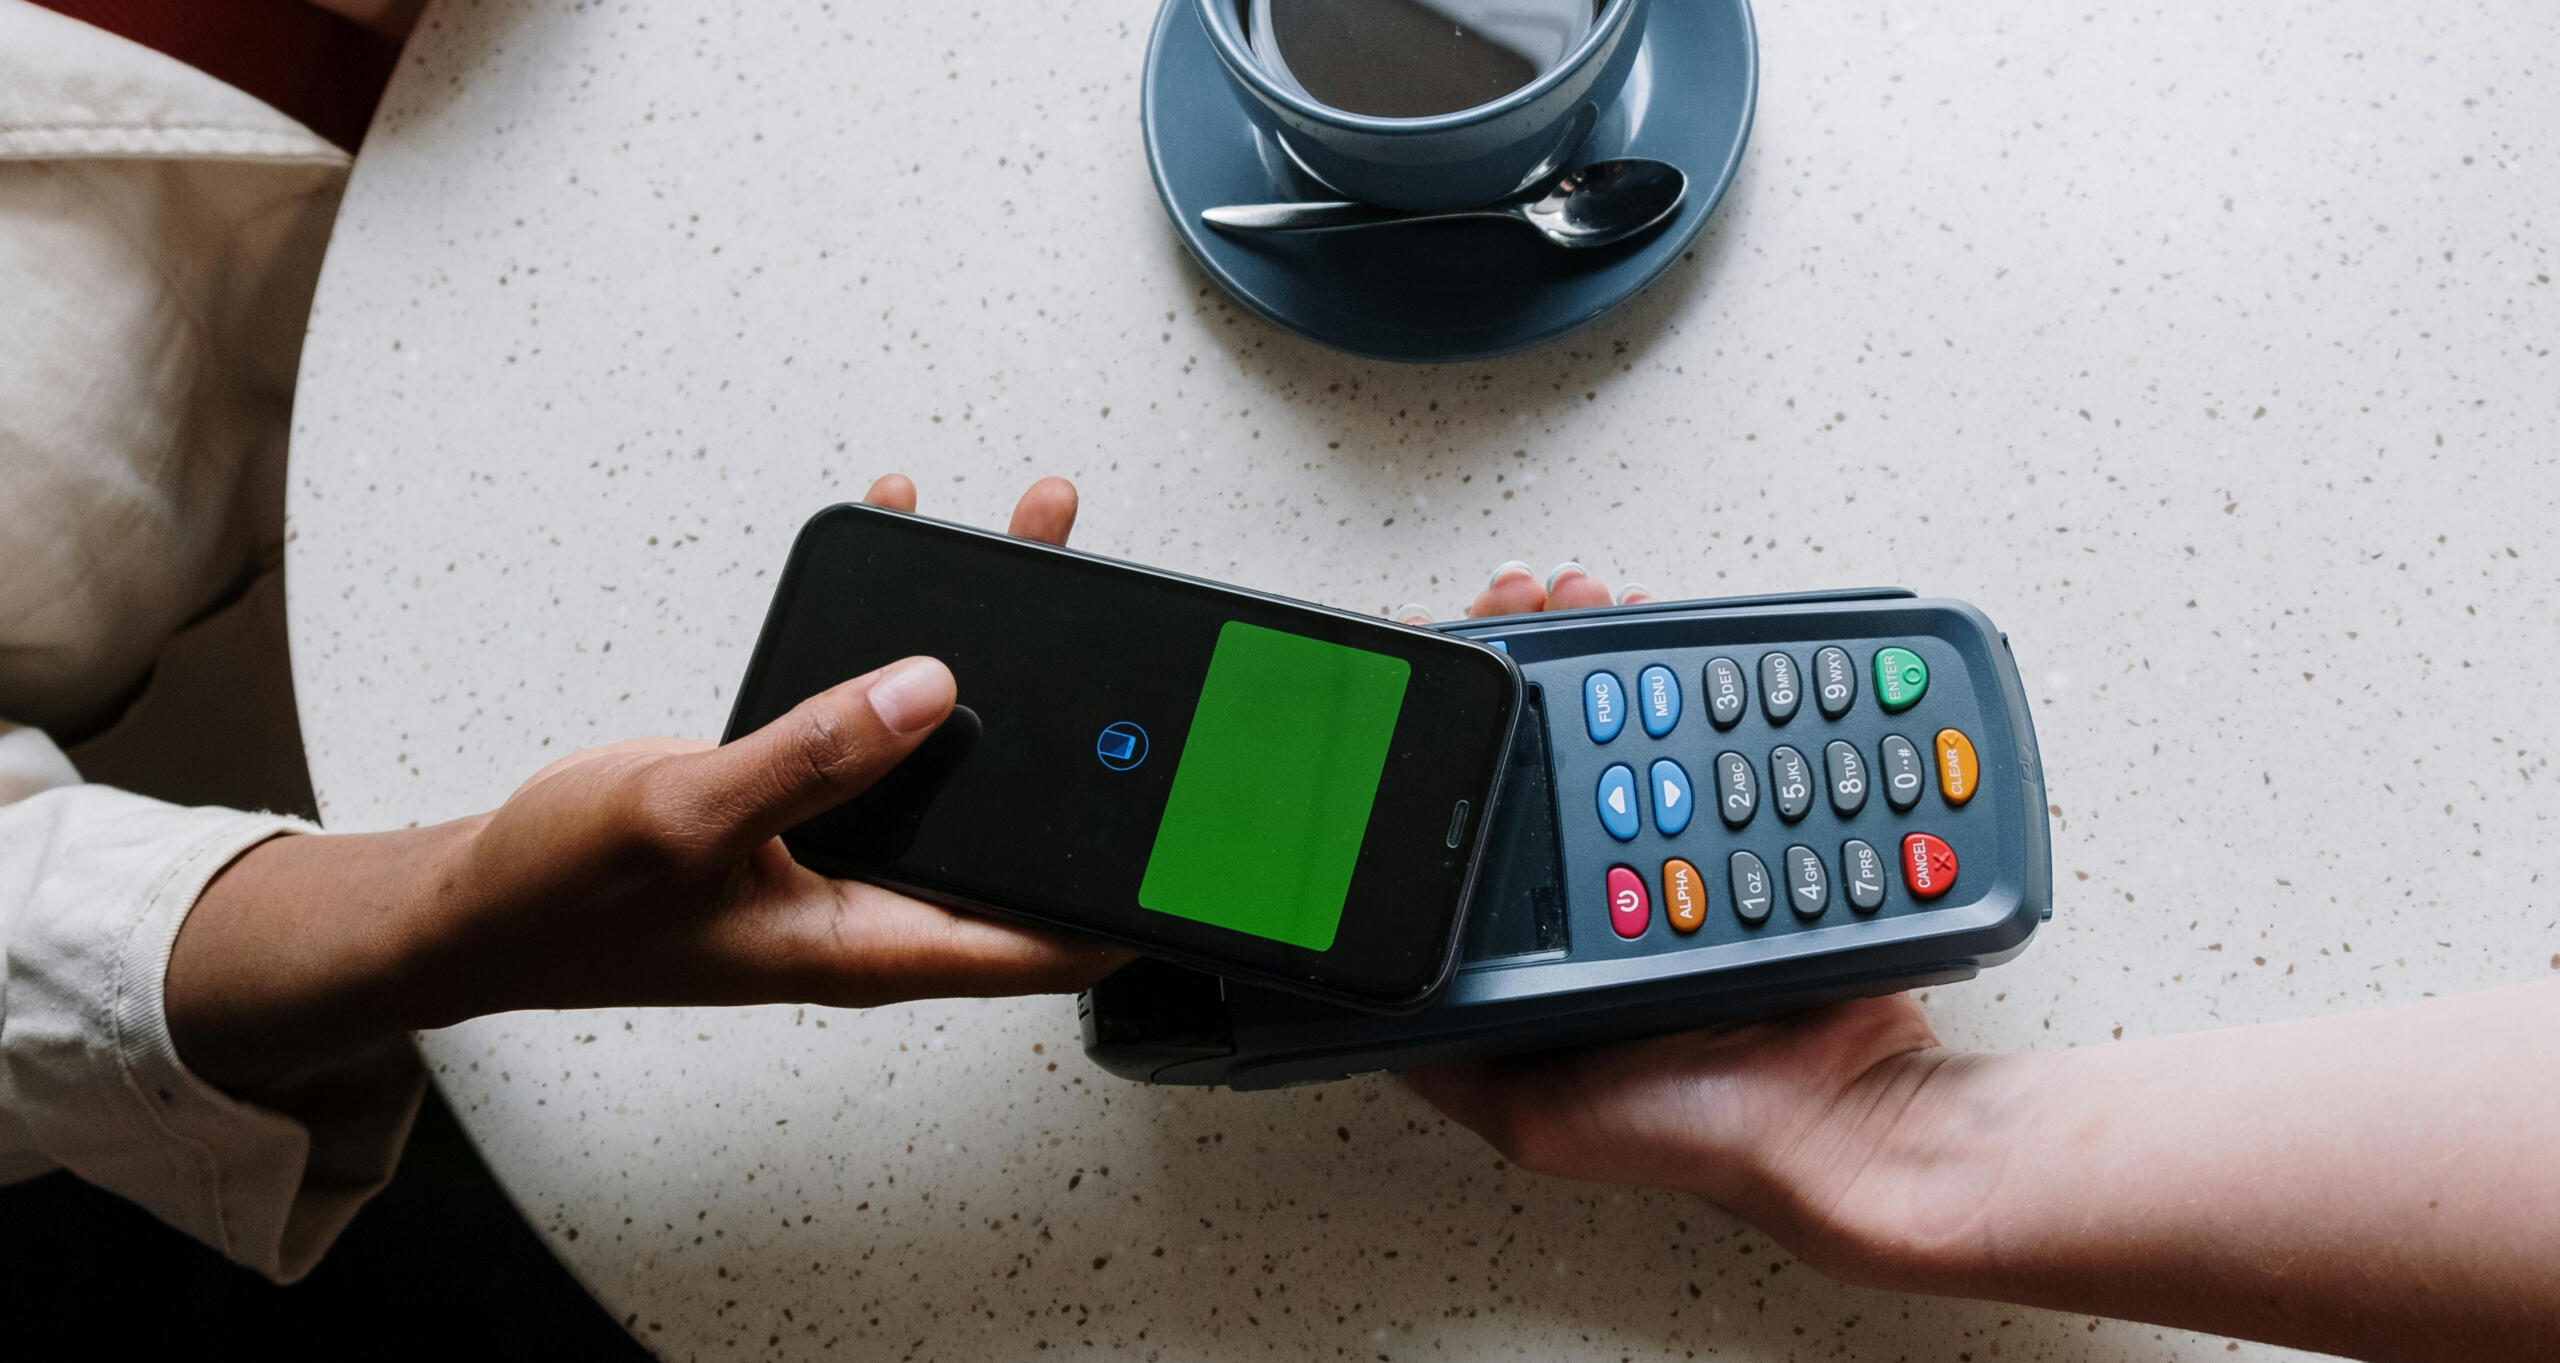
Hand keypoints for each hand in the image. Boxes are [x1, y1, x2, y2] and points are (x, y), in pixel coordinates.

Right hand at [169, 475, 1131, 1090]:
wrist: (477, 895)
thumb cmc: (568, 896)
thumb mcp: (690, 818)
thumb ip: (815, 756)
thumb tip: (932, 691)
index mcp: (872, 941)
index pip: (1046, 940)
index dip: (1135, 894)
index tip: (1205, 824)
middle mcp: (877, 893)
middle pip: (1019, 816)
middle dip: (1086, 726)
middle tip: (1127, 619)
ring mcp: (846, 840)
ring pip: (958, 744)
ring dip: (998, 646)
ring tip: (1036, 538)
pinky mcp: (809, 791)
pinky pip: (878, 705)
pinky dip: (899, 627)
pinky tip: (911, 536)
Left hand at [1394, 562, 2001, 1284]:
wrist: (1848, 1117)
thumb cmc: (1697, 1129)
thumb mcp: (1527, 1113)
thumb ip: (1444, 1054)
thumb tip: (1354, 1007)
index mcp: (1532, 938)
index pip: (1465, 804)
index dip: (1448, 728)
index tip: (1440, 657)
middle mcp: (1595, 882)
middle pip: (1537, 740)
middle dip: (1520, 657)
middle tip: (1519, 601)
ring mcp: (1675, 847)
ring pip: (1620, 721)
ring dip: (1596, 647)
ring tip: (1583, 597)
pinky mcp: (1751, 827)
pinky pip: (1713, 733)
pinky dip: (1690, 673)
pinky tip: (1665, 632)